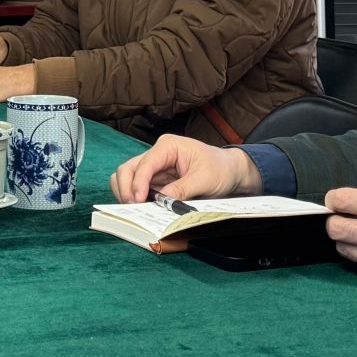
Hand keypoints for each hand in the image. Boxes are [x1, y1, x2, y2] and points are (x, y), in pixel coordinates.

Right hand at [110, 134, 259, 203]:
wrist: (230, 172)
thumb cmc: (220, 169)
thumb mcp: (205, 179)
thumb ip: (182, 189)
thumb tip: (161, 201)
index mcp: (168, 146)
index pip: (145, 163)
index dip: (138, 182)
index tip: (138, 201)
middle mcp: (157, 154)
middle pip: (128, 168)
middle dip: (126, 188)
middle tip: (132, 208)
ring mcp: (155, 168)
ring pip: (127, 178)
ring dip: (127, 193)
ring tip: (136, 209)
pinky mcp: (156, 181)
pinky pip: (138, 189)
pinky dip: (135, 198)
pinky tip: (142, 209)